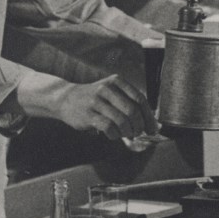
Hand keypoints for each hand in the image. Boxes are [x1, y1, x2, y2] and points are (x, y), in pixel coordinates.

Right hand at [16, 73, 156, 139]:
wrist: (65, 99)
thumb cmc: (95, 99)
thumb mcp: (112, 93)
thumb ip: (129, 103)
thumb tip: (152, 122)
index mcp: (117, 82)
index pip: (140, 99)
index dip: (149, 116)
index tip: (153, 129)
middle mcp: (107, 89)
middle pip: (132, 111)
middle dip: (139, 126)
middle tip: (138, 133)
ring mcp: (96, 101)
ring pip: (121, 121)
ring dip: (127, 132)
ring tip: (126, 134)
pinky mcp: (88, 115)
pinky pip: (108, 128)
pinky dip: (115, 135)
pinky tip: (113, 135)